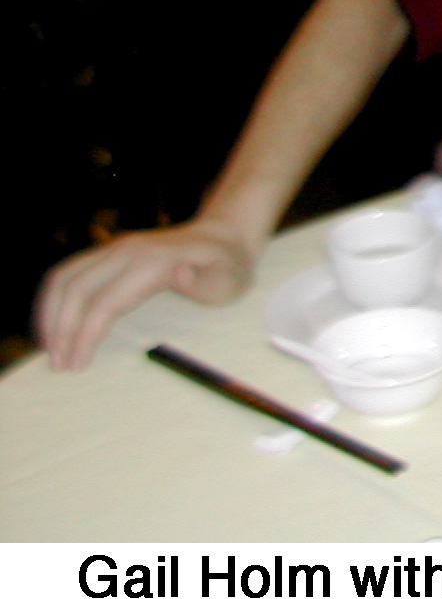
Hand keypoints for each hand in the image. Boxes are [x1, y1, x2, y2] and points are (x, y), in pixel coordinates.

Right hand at [37, 218, 256, 370]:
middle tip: (58, 366)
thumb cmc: (228, 266)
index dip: (86, 333)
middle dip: (61, 329)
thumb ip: (205, 282)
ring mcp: (116, 248)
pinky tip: (56, 326)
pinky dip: (56, 300)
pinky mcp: (110, 253)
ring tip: (52, 350)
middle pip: (77, 288)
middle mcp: (128, 250)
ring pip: (65, 277)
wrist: (224, 236)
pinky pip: (70, 273)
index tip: (77, 364)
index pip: (107, 299)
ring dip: (51, 314)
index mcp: (154, 261)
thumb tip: (178, 274)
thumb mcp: (229, 279)